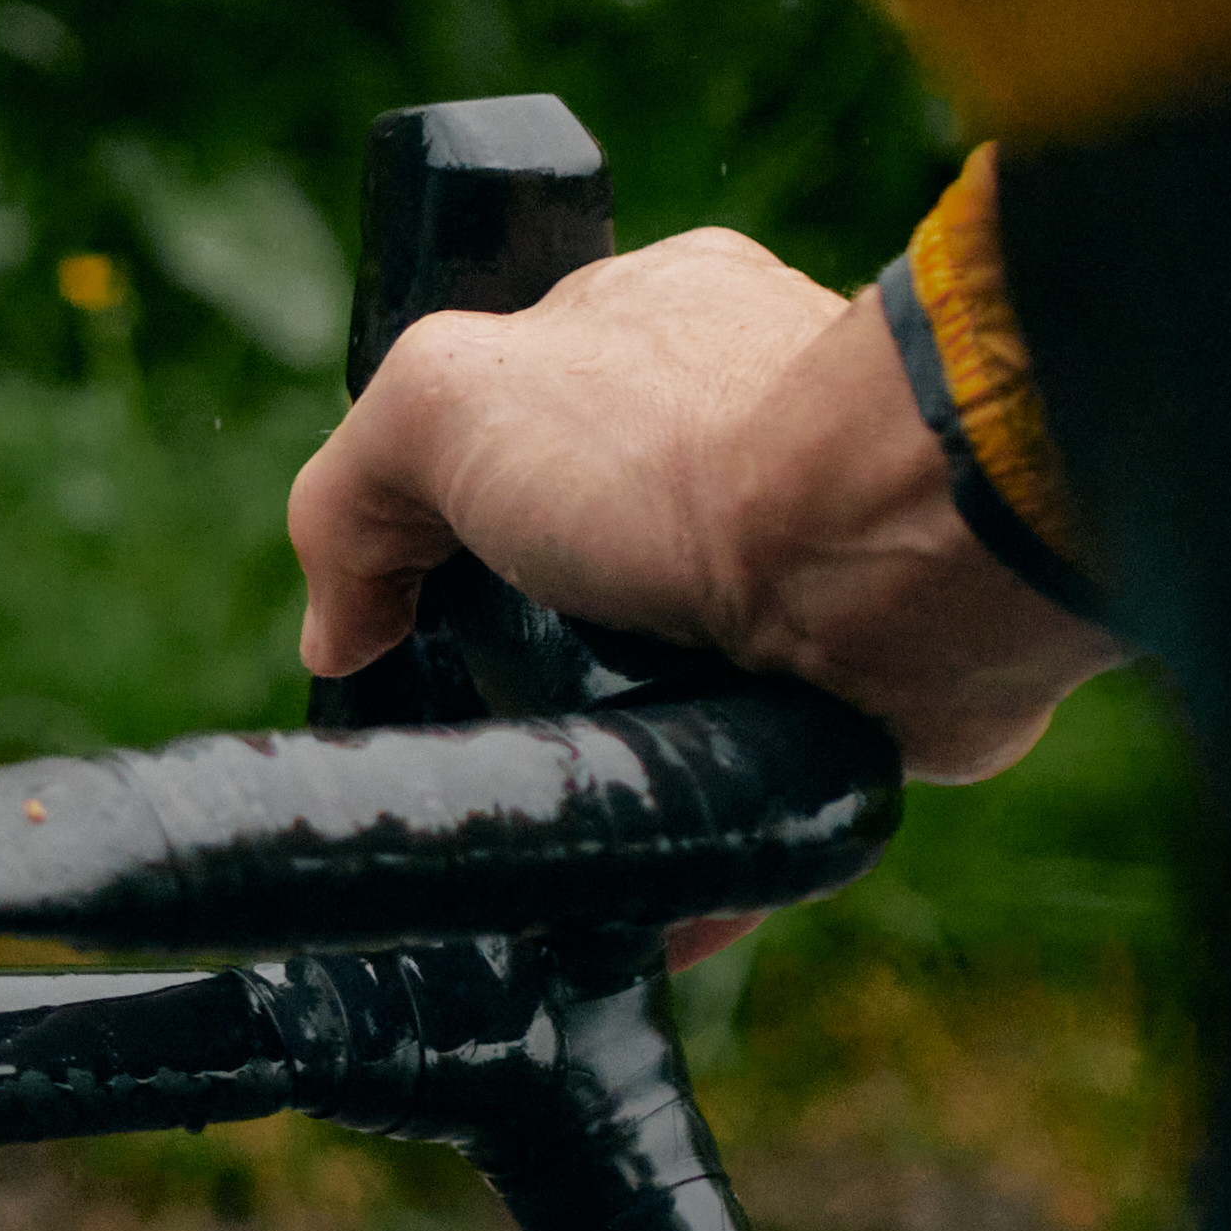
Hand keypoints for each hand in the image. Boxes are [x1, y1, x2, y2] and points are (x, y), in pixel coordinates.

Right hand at [286, 225, 1122, 785]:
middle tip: (461, 723)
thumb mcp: (439, 401)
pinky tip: (636, 909)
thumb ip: (351, 494)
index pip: (516, 412)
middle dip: (522, 644)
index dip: (445, 510)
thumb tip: (343, 631)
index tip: (404, 609)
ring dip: (599, 755)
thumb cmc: (671, 448)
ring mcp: (807, 554)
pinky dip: (687, 854)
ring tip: (535, 826)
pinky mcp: (856, 680)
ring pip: (662, 672)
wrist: (887, 554)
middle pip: (584, 552)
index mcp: (656, 321)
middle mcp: (741, 426)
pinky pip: (741, 775)